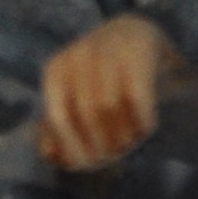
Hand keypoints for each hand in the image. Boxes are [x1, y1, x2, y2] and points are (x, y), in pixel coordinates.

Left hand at [37, 15, 177, 173]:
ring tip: (129, 142)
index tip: (89, 163)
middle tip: (114, 154)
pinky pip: (137, 98)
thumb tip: (51, 155)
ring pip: (110, 106)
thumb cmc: (101, 79)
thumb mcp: (74, 99)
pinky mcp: (139, 50)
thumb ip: (58, 129)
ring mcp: (109, 49)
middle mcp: (79, 55)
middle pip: (87, 114)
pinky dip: (142, 121)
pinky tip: (145, 129)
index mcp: (56, 69)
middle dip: (102, 143)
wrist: (137, 35)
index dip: (73, 146)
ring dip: (122, 135)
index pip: (58, 117)